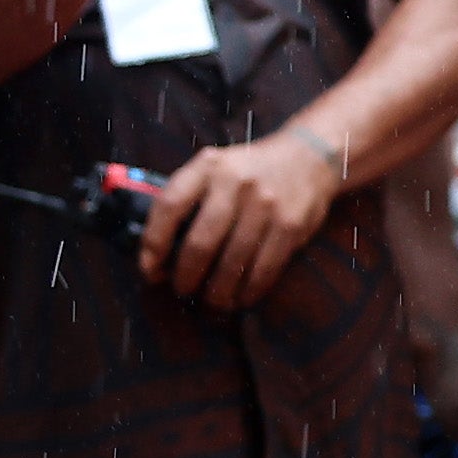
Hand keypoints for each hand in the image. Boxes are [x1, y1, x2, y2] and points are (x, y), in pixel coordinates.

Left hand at [140, 129, 340, 311]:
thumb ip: (188, 200)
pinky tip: (240, 297)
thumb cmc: (249, 171)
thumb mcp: (215, 169)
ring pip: (232, 262)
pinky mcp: (290, 225)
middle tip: (183, 290)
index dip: (153, 244)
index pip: (169, 206)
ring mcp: (265, 204)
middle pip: (200, 243)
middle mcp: (235, 183)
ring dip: (218, 291)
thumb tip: (159, 252)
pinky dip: (248, 291)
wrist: (308, 156)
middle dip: (186, 277)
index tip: (150, 269)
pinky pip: (264, 269)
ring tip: (212, 301)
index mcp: (207, 167)